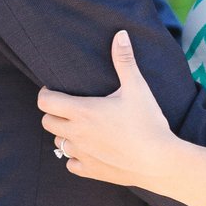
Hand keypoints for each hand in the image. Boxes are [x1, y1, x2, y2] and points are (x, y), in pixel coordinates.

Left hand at [38, 31, 175, 188]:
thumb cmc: (148, 123)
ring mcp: (81, 154)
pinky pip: (70, 163)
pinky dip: (75, 156)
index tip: (57, 90)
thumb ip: (124, 61)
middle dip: (55, 113)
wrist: (159, 161)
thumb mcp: (137, 88)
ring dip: (65, 133)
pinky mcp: (90, 171)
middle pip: (47, 122)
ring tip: (83, 127)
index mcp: (82, 112)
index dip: (47, 94)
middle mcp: (76, 134)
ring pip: (58, 142)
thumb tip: (120, 35)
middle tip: (72, 107)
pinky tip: (90, 149)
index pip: (45, 102)